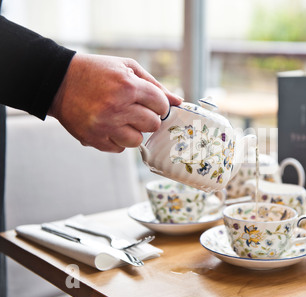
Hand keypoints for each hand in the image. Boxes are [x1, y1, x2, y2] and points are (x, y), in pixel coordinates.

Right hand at [48, 53, 182, 151]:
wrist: (58, 82)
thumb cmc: (98, 72)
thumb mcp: (127, 68)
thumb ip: (154, 85)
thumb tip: (178, 101)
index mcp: (128, 86)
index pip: (161, 104)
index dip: (160, 105)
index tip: (152, 103)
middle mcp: (117, 107)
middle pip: (152, 125)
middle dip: (148, 118)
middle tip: (135, 111)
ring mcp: (104, 125)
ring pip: (137, 141)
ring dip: (133, 132)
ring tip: (121, 120)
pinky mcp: (93, 138)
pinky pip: (119, 148)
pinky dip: (117, 140)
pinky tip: (108, 126)